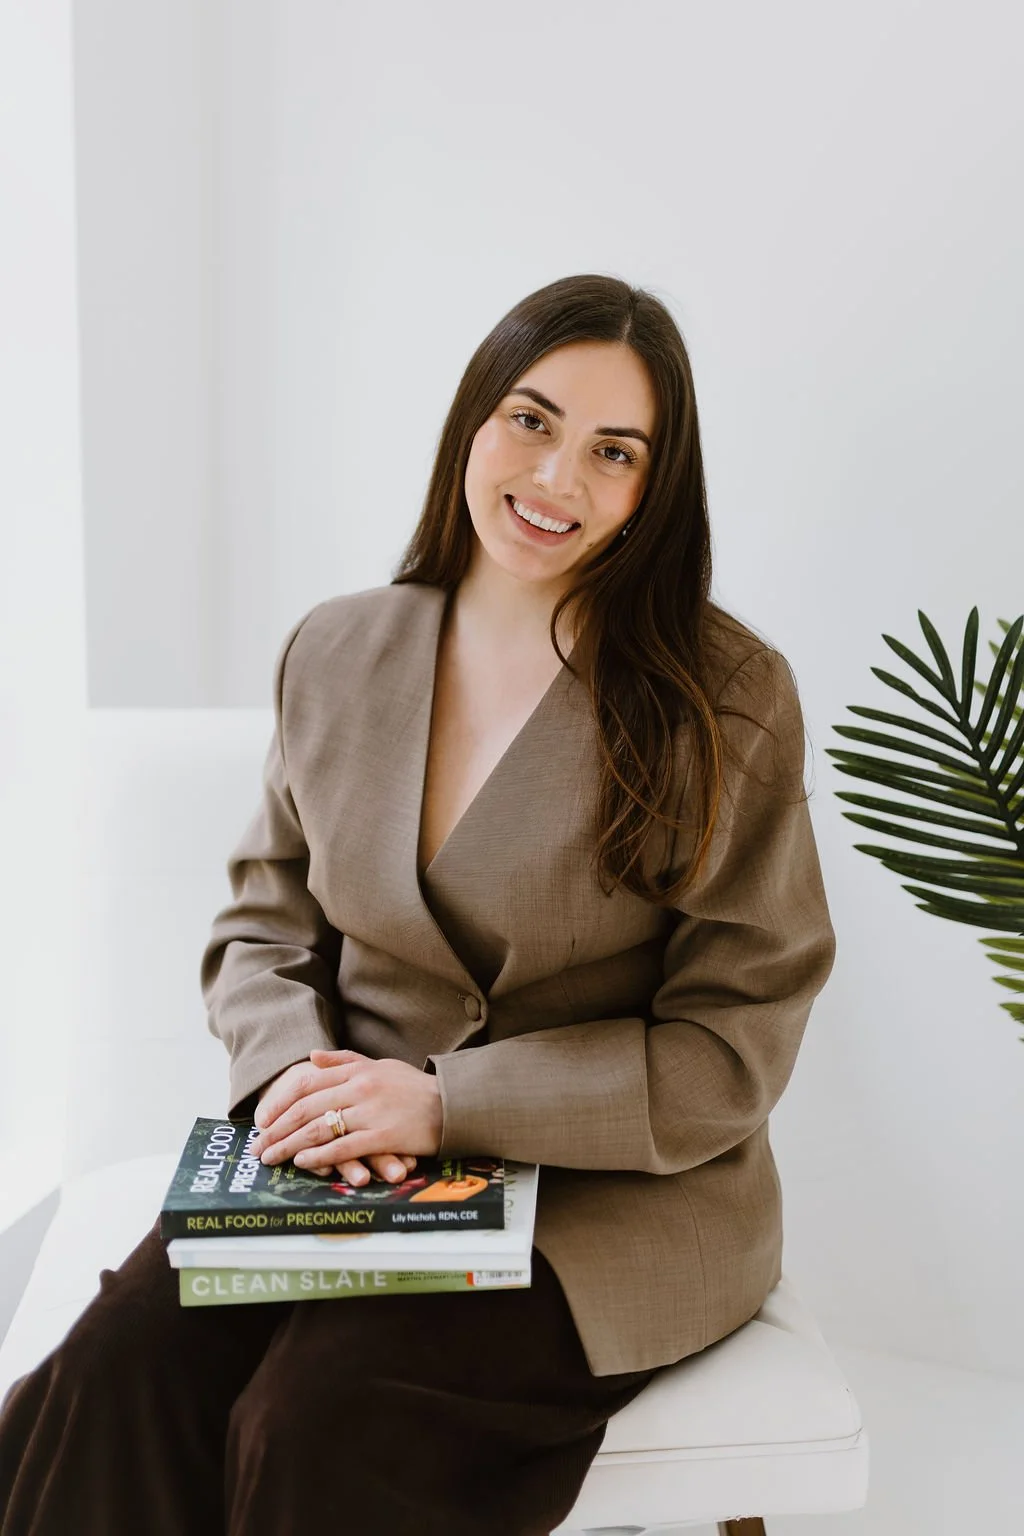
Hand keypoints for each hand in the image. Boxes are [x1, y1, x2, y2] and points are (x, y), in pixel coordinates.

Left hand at [251, 1048, 442, 1177]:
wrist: (453, 1104)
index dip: (280, 1101)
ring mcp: (371, 1112)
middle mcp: (360, 1088)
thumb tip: (311, 1056)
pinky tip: (303, 1163)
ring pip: (320, 1129)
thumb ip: (345, 1061)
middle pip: (307, 1108)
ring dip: (290, 1145)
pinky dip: (320, 1157)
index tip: (262, 1119)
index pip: (307, 1083)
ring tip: (272, 1158)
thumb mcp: (380, 1065)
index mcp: (357, 1071)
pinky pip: (344, 1148)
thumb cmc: (415, 1087)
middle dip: (277, 1128)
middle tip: (257, 1145)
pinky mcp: (384, 1136)